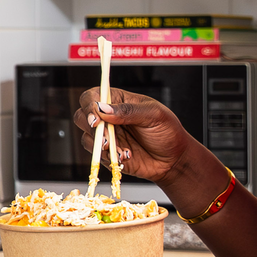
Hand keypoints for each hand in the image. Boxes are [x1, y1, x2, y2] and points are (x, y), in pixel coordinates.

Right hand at [75, 89, 230, 208]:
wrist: (174, 160)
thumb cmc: (168, 132)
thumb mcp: (154, 115)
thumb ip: (128, 111)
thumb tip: (103, 108)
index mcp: (118, 101)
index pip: (92, 96)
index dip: (89, 105)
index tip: (97, 118)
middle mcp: (109, 117)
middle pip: (82, 116)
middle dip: (91, 127)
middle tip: (107, 137)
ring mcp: (107, 136)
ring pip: (87, 137)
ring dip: (103, 145)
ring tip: (124, 150)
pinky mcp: (108, 154)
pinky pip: (97, 155)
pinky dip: (109, 157)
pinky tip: (127, 156)